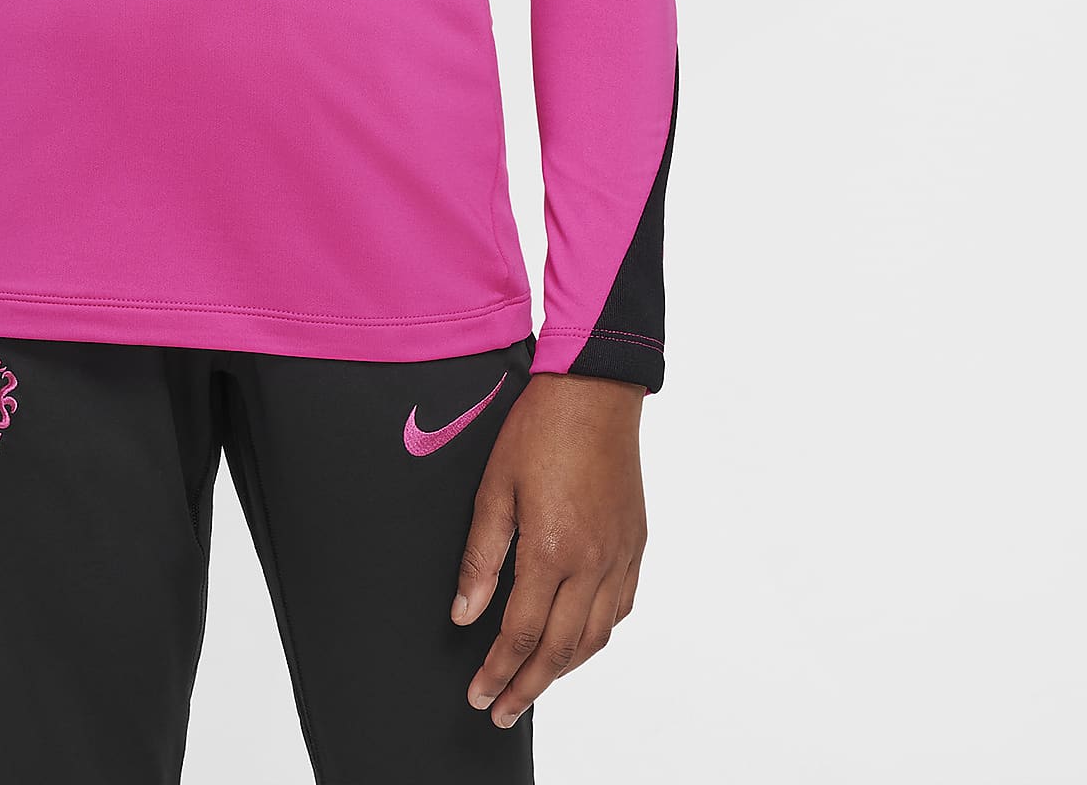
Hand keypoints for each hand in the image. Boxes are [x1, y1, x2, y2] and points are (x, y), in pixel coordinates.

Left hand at [452, 371, 646, 728]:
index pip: (522, 634)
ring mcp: (620, 556)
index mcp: (553, 551)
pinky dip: (597, 636)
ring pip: (596, 637)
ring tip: (535, 685)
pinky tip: (579, 639)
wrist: (595, 390)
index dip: (498, 671)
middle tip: (502, 710)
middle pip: (561, 650)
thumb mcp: (494, 487)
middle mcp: (593, 563)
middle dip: (528, 686)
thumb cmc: (541, 429)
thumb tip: (465, 613)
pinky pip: (621, 608)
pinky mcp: (635, 544)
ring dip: (564, 670)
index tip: (480, 696)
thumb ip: (481, 556)